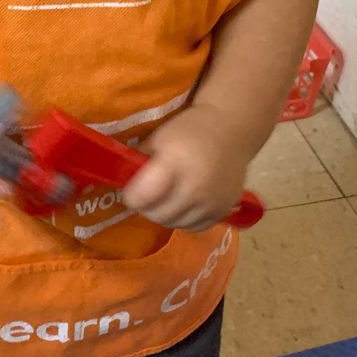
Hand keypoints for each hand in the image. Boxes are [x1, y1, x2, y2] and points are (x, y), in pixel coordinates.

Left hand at [121, 102, 252, 232]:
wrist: (231, 129)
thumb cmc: (190, 130)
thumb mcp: (159, 138)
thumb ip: (141, 164)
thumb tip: (125, 185)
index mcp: (176, 164)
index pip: (142, 197)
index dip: (131, 196)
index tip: (130, 190)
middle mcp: (195, 187)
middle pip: (157, 214)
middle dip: (146, 207)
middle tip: (146, 196)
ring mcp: (211, 203)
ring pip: (175, 224)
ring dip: (164, 214)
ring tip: (164, 199)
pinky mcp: (223, 211)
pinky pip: (194, 227)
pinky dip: (184, 219)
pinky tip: (183, 204)